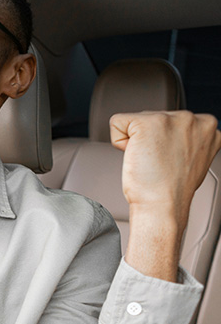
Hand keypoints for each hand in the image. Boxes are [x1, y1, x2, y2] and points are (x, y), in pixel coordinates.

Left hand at [110, 111, 220, 280]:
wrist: (163, 206)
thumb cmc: (172, 188)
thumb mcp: (192, 157)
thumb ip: (185, 139)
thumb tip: (170, 136)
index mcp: (208, 127)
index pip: (170, 122)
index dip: (162, 143)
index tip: (170, 161)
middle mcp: (193, 119)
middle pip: (151, 117)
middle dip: (149, 140)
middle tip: (159, 164)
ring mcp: (171, 119)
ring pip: (134, 121)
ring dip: (135, 142)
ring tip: (150, 162)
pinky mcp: (147, 123)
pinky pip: (116, 123)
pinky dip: (118, 142)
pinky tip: (137, 157)